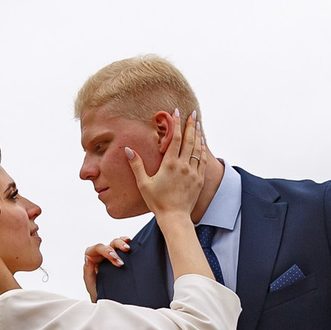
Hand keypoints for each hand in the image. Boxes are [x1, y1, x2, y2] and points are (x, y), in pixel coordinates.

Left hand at [84, 236, 131, 298]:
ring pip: (115, 243)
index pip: (97, 249)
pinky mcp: (120, 256)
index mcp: (92, 258)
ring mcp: (111, 254)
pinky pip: (123, 246)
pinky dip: (127, 243)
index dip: (106, 251)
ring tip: (128, 248)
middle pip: (108, 244)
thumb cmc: (97, 291)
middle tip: (123, 257)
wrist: (107, 299)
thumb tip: (88, 259)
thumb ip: (88, 272)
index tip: (115, 259)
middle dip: (116, 249)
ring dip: (122, 244)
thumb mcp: (91, 284)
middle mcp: (102, 254)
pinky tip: (132, 244)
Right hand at [132, 108, 212, 222]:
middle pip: (189, 140)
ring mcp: (193, 172)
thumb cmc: (157, 201)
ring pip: (197, 148)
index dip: (176, 124)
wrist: (175, 217)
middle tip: (192, 113)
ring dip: (197, 135)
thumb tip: (128, 150)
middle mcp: (183, 165)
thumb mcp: (143, 183)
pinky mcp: (199, 179)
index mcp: (169, 164)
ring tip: (197, 124)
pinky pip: (202, 160)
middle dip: (190, 125)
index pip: (175, 138)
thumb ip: (136, 165)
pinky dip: (202, 149)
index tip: (177, 112)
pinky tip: (202, 143)